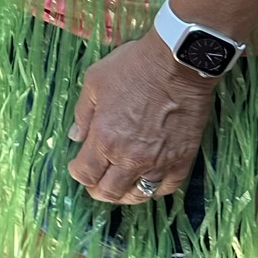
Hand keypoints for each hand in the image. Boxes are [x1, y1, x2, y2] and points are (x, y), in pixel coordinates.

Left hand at [68, 30, 216, 202]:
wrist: (177, 62)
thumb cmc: (134, 66)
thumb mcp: (95, 82)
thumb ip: (82, 114)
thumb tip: (75, 136)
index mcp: (105, 138)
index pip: (85, 174)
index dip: (78, 173)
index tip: (78, 167)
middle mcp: (130, 157)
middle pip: (110, 192)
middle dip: (98, 190)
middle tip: (96, 183)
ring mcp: (158, 162)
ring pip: (138, 195)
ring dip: (125, 194)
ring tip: (121, 186)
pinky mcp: (182, 160)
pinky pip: (166, 188)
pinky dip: (155, 189)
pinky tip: (149, 181)